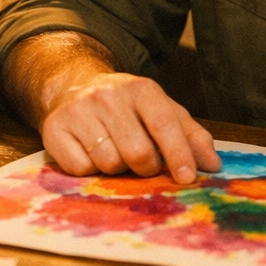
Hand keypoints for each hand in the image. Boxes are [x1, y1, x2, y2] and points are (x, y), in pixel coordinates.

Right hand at [40, 71, 220, 182]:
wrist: (73, 87)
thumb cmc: (126, 108)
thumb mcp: (161, 111)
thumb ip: (190, 136)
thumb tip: (212, 165)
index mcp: (140, 89)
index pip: (164, 124)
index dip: (178, 154)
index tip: (187, 178)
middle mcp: (107, 96)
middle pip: (137, 153)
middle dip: (145, 167)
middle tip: (141, 161)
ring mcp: (78, 111)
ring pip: (109, 164)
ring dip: (116, 168)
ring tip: (112, 152)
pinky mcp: (54, 129)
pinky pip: (80, 169)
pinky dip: (89, 170)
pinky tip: (89, 153)